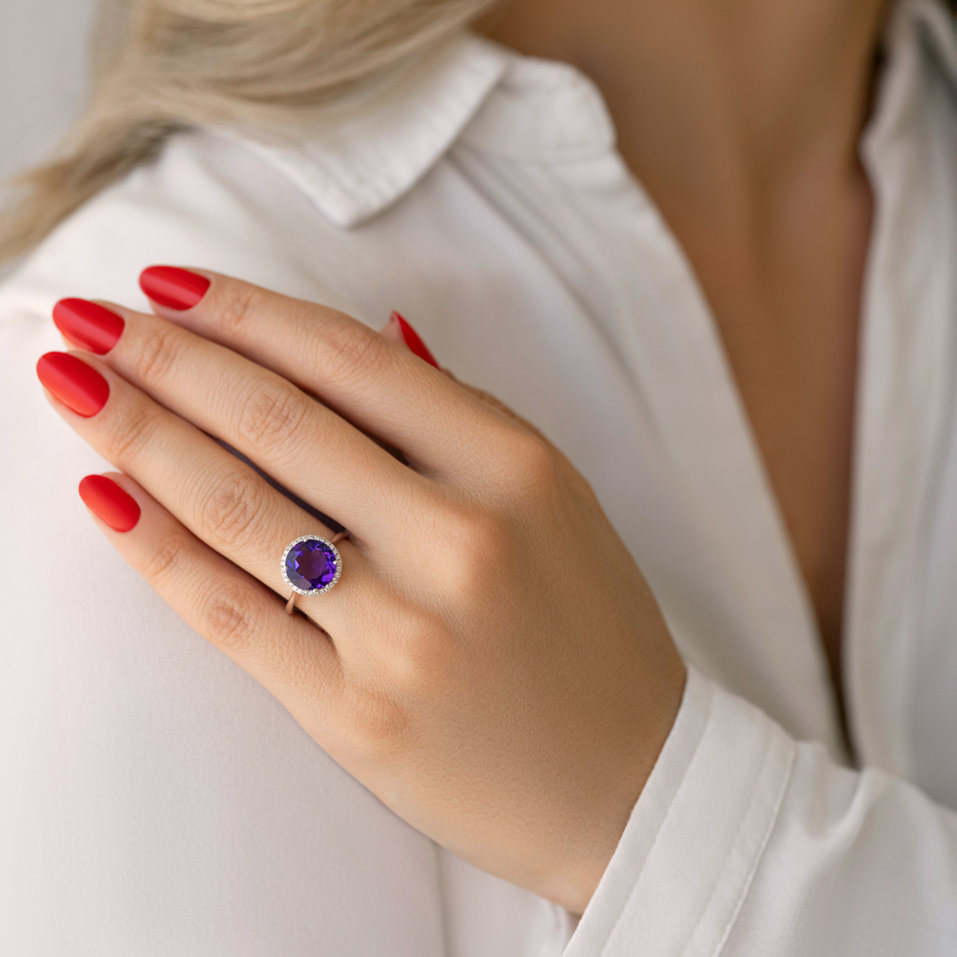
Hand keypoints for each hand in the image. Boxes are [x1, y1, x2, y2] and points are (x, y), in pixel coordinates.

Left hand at [37, 267, 685, 914]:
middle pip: (279, 421)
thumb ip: (463, 417)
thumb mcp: (558, 500)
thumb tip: (379, 333)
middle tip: (88, 318)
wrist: (627, 779)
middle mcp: (457, 540)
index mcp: (514, 469)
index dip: (247, 312)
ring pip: (239, 510)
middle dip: (166, 359)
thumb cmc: (594, 629)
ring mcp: (401, 632)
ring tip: (73, 387)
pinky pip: (231, 615)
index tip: (173, 284)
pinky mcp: (353, 713)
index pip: (351, 362)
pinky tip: (105, 497)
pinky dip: (157, 550)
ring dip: (138, 437)